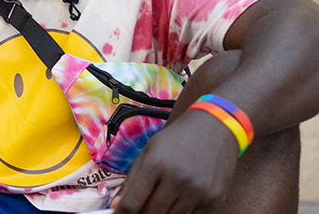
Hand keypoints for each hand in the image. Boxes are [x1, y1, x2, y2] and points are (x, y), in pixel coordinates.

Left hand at [112, 111, 238, 213]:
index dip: (122, 212)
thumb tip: (117, 208)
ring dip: (162, 213)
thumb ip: (132, 180)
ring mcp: (198, 191)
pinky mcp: (214, 199)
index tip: (121, 213)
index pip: (132, 204)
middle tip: (142, 205)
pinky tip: (177, 203)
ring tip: (159, 201)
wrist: (214, 128)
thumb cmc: (176, 140)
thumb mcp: (148, 152)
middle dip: (142, 213)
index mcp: (155, 164)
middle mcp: (177, 179)